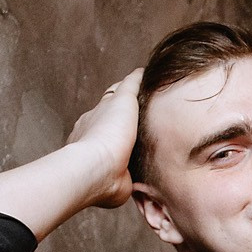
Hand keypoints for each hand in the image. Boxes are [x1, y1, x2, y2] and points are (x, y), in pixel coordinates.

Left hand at [64, 70, 142, 207]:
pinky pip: (130, 175)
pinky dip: (139, 173)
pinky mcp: (116, 180)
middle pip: (116, 127)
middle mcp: (97, 138)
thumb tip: (140, 71)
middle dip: (130, 126)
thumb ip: (130, 85)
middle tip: (151, 125)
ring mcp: (105, 161)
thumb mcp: (122, 99)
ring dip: (134, 151)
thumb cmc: (108, 132)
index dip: (126, 98)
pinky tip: (152, 171)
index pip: (111, 103)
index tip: (142, 97)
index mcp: (96, 116)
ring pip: (122, 151)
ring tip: (155, 150)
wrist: (100, 171)